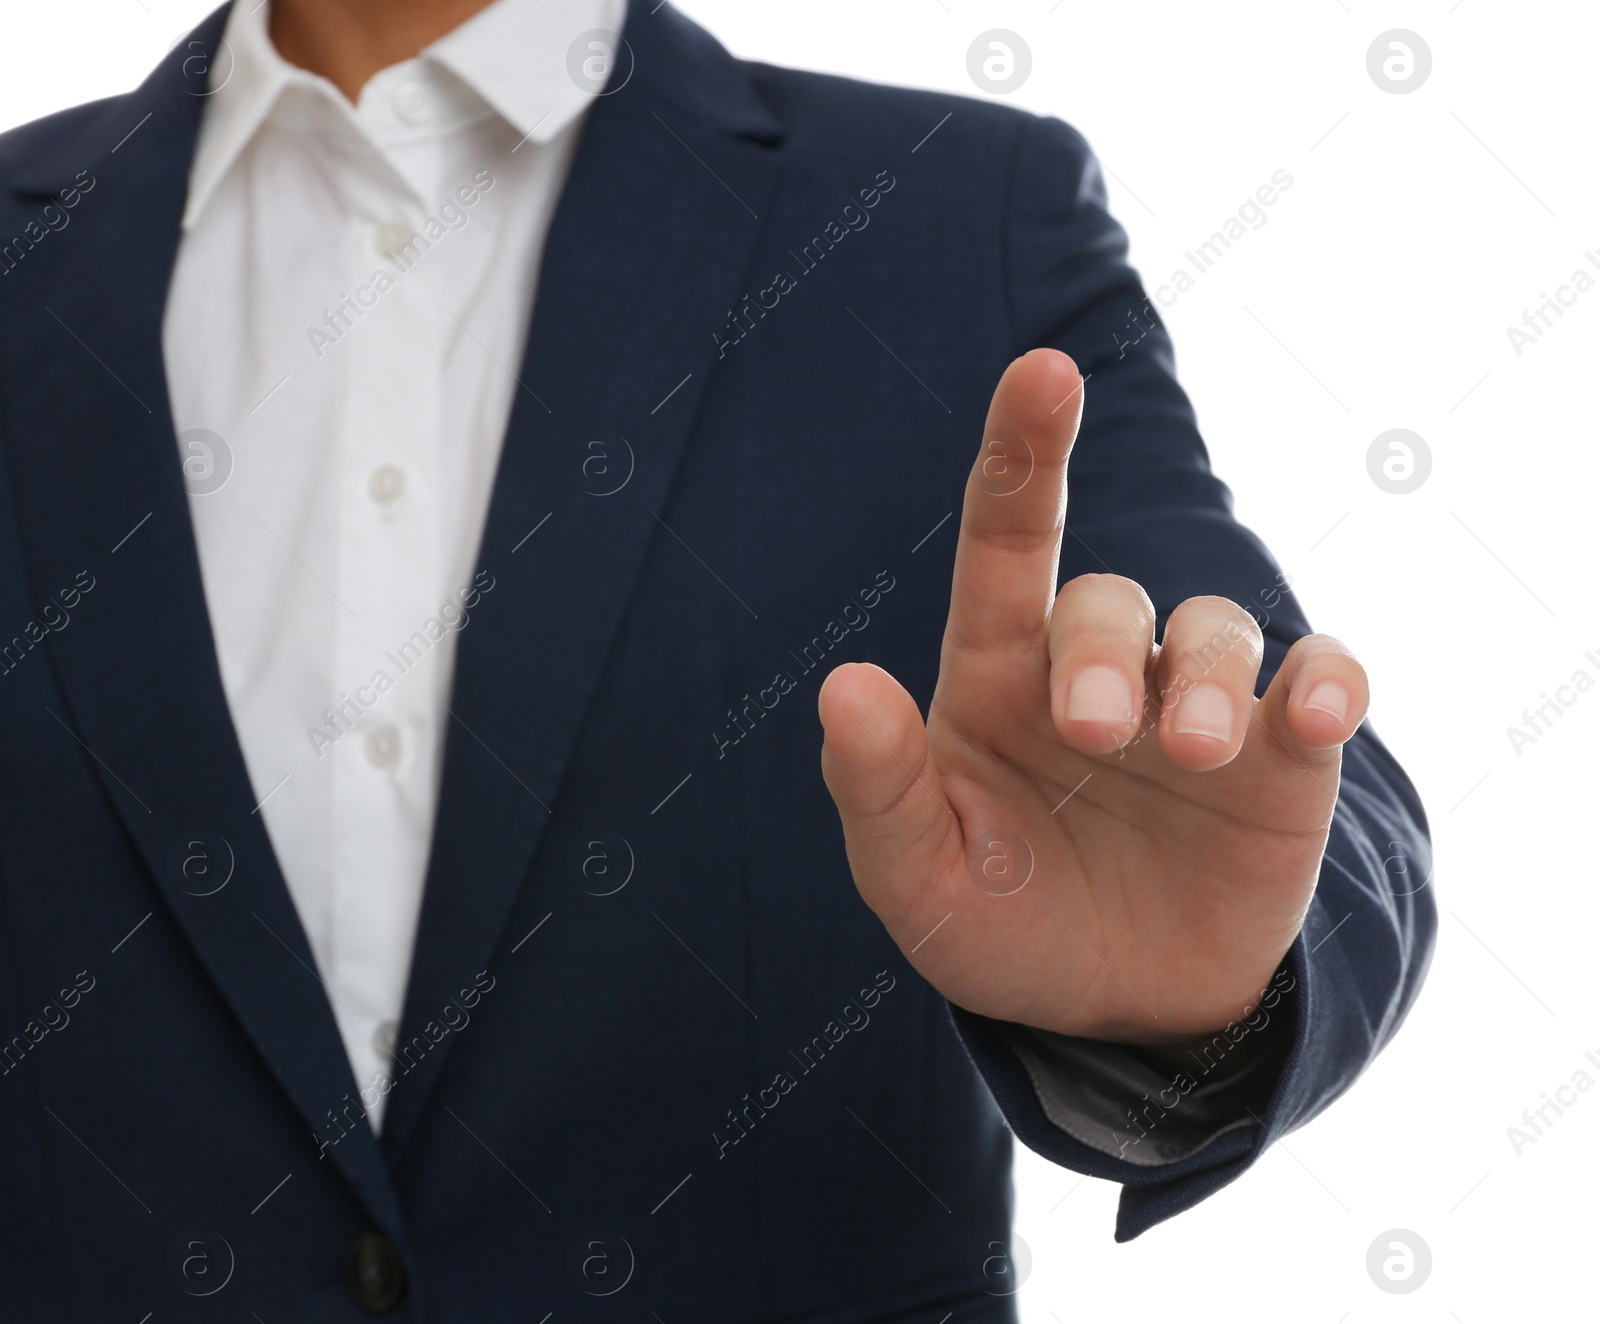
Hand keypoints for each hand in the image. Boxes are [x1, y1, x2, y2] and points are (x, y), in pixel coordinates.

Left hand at [816, 349, 1367, 1042]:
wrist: (1107, 1013)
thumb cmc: (998, 926)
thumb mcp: (915, 880)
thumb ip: (876, 791)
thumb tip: (845, 688)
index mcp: (997, 674)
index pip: (1008, 536)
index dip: (1024, 452)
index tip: (1043, 371)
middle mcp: (1098, 669)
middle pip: (1109, 600)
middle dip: (1102, 651)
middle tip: (1088, 732)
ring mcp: (1194, 707)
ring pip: (1216, 628)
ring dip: (1208, 675)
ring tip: (1194, 748)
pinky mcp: (1281, 760)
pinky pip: (1319, 682)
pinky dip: (1327, 681)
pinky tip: (1316, 710)